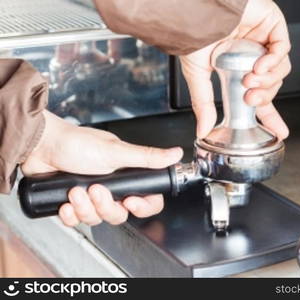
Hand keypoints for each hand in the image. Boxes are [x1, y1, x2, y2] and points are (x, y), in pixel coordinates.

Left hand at [21, 111, 182, 226]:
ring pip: (98, 218)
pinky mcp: (74, 203)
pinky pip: (77, 220)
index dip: (143, 206)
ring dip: (85, 208)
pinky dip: (71, 214)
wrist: (40, 145)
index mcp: (126, 175)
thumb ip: (147, 157)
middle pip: (120, 214)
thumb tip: (175, 154)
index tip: (131, 202)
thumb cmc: (76, 143)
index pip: (147, 199)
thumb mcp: (116, 151)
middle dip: (105, 206)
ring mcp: (92, 196)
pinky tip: (65, 202)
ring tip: (75, 191)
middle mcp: (111, 187)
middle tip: (95, 190)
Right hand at [180, 0, 290, 139]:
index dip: (270, 115)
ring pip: (280, 69)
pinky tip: (260, 64)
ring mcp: (264, 40)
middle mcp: (252, 56)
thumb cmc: (192, 34)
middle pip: (272, 85)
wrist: (194, 11)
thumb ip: (204, 104)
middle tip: (249, 99)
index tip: (279, 131)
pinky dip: (274, 60)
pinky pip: (282, 48)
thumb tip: (203, 130)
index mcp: (238, 69)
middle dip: (264, 96)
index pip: (259, 97)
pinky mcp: (272, 24)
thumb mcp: (197, 75)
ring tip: (250, 80)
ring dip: (268, 80)